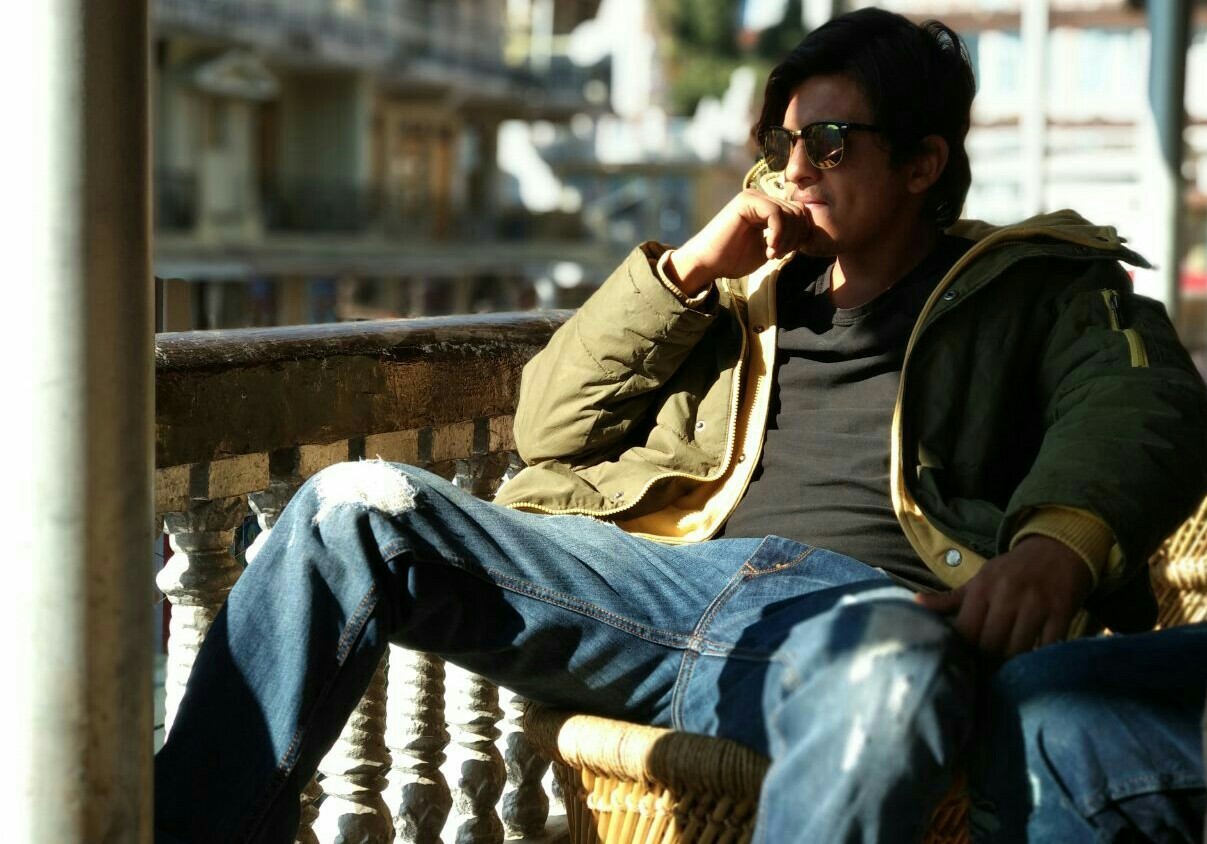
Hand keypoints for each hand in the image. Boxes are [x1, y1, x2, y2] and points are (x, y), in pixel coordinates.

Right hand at [667, 189, 812, 294]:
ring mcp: (753, 197)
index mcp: (766, 207)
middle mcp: (760, 197)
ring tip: (772, 253)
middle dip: (795, 237)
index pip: (799, 212)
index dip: (800, 234)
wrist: (707, 264)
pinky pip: (776, 213)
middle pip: (798, 211)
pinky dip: (778, 233)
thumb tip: (808, 231)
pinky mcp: (746, 201)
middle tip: (778, 254)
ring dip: (786, 238)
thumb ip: (787, 237)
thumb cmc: (733, 259)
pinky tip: (769, 248)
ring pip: (789, 212)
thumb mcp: (769, 248)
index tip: (787, 253)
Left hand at [914, 536, 1093, 660]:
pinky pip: (1048, 646)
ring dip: (1012, 665)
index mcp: (982, 588)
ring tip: (1007, 673)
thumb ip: (949, 598)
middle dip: (987, 663)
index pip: (966, 631)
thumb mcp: (979, 580)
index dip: (964, 652)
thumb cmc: (1011, 571)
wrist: (1057, 549)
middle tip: (986, 674)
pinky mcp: (1062, 612)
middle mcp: (1007, 595)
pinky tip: (1034, 663)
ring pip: (1018, 649)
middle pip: (991, 644)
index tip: (965, 664)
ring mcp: (1036, 604)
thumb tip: (914, 604)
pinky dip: (1040, 658)